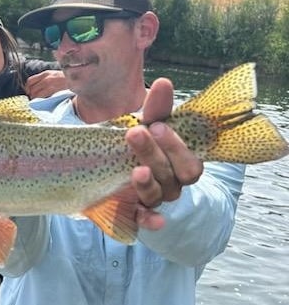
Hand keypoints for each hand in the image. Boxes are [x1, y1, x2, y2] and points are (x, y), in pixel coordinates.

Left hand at [24, 70, 66, 98]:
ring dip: (34, 99)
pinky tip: (41, 102)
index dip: (27, 87)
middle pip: (31, 88)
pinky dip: (39, 100)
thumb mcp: (55, 75)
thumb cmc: (67, 80)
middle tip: (33, 98)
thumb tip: (37, 85)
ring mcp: (49, 84)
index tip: (28, 91)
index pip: (30, 80)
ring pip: (35, 93)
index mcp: (46, 73)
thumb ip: (46, 78)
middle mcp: (46, 78)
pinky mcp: (53, 90)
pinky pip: (41, 97)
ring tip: (37, 101)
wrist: (79, 80)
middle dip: (30, 94)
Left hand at [126, 77, 202, 230]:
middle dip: (155, 155)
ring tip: (135, 169)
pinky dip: (148, 221)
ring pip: (156, 195)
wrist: (113, 167)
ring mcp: (152, 199)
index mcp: (180, 164)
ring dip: (147, 183)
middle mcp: (171, 184)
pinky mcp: (132, 212)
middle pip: (172, 177)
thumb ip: (155, 109)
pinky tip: (149, 218)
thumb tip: (163, 82)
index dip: (176, 147)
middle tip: (136, 133)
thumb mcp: (147, 126)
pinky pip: (143, 221)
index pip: (190, 163)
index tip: (156, 125)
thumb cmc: (140, 144)